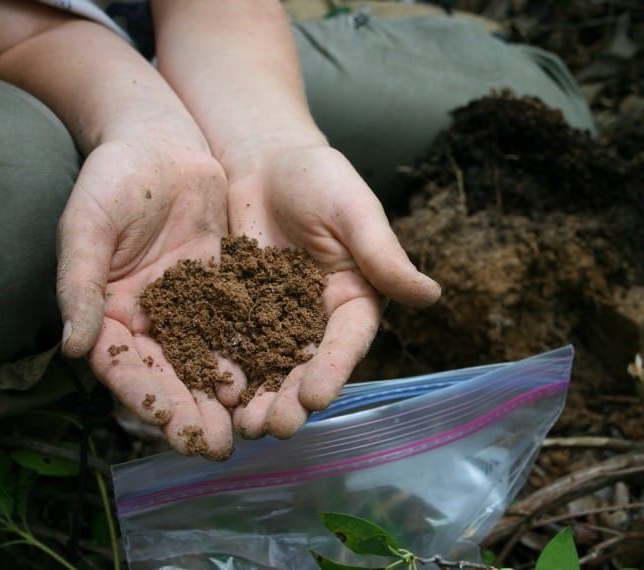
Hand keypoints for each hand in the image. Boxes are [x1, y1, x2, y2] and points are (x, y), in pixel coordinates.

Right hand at [57, 125, 234, 459]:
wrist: (161, 140)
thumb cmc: (113, 178)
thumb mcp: (87, 225)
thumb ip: (80, 283)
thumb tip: (73, 345)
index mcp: (108, 310)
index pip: (125, 366)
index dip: (147, 397)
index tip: (173, 425)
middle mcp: (149, 316)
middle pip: (170, 374)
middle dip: (193, 410)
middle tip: (219, 445)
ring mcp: (188, 304)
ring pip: (207, 358)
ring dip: (226, 394)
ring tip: (249, 423)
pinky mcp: (222, 287)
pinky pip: (238, 326)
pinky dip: (252, 352)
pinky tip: (273, 375)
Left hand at [223, 145, 440, 438]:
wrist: (263, 158)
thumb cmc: (318, 176)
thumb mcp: (353, 211)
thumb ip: (383, 254)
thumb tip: (432, 295)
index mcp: (354, 298)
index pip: (347, 341)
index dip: (333, 369)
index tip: (318, 397)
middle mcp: (317, 317)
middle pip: (306, 365)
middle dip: (291, 398)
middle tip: (275, 428)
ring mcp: (275, 318)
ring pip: (268, 365)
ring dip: (258, 398)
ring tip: (244, 428)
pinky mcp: (238, 311)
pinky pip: (230, 344)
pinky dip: (224, 371)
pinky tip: (211, 395)